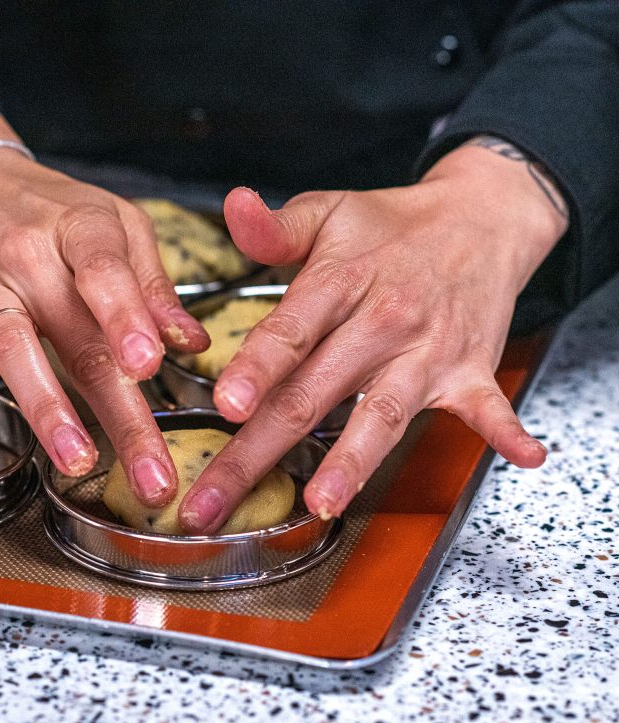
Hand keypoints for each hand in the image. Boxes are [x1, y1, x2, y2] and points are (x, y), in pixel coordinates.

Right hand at [0, 86, 207, 505]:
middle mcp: (33, 256)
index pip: (105, 273)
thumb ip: (152, 285)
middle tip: (151, 476)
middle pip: (77, 338)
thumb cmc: (54, 207)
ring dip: (46, 406)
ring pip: (15, 347)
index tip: (149, 365)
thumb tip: (191, 344)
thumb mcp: (118, 223)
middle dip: (119, 411)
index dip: (126, 318)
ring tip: (77, 460)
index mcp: (82, 229)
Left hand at [178, 141, 568, 532]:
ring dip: (352, 462)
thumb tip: (233, 205)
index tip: (227, 404)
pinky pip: (490, 405)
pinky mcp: (471, 370)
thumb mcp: (326, 211)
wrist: (480, 217)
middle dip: (257, 452)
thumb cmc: (389, 227)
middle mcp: (381, 322)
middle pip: (312, 394)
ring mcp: (427, 351)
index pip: (289, 333)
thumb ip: (274, 227)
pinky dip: (506, 430)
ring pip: (381, 414)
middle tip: (214, 498)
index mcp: (338, 283)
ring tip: (321, 503)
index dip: (257, 369)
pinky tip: (522, 456)